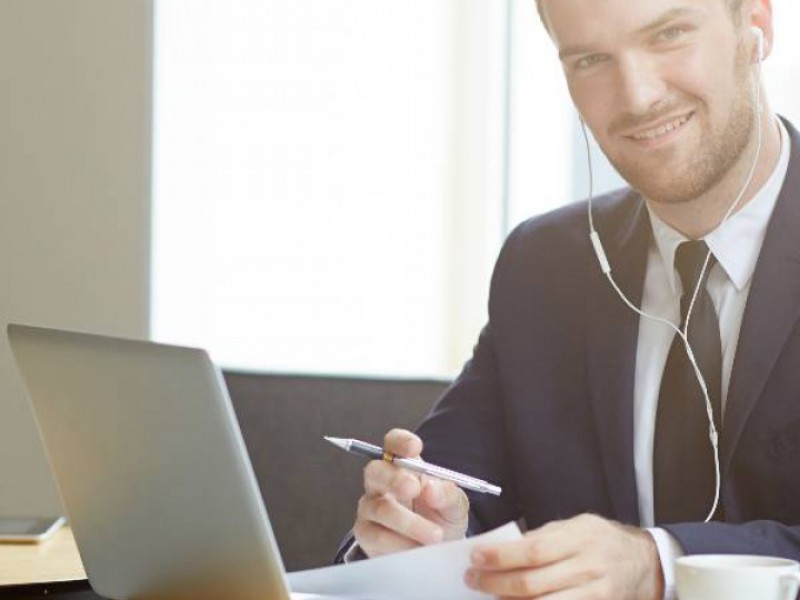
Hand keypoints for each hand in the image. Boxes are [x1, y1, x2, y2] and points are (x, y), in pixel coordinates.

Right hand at [352, 428, 469, 556]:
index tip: (415, 447)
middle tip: (415, 489)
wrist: (436, 553)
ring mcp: (371, 508)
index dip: (400, 442)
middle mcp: (382, 483)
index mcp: (405, 466)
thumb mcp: (455, 505)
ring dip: (408, 523)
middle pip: (375, 471)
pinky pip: (377, 536)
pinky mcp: (366, 534)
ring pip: (379, 508)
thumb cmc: (442, 519)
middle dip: (394, 479)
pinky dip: (400, 544)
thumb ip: (448, 494)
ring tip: (434, 536)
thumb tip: (432, 489)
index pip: (393, 443)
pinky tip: (417, 550)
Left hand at [465, 513, 663, 598]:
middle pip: (533, 583)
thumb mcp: (576, 526)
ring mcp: (595, 595)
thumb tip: (504, 548)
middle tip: (472, 579)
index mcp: (580, 538)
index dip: (501, 556)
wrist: (645, 564)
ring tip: (488, 597)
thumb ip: (543, 537)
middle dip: (496, 583)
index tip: (476, 556)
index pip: (533, 550)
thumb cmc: (602, 541)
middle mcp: (588, 567)